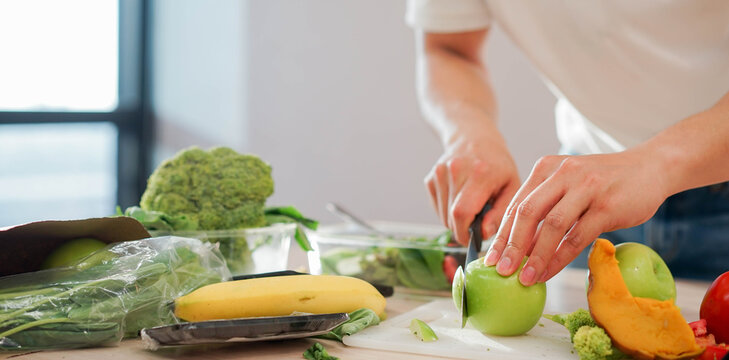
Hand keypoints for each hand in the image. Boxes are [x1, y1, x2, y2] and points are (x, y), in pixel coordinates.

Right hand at [425, 134, 519, 245]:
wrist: (474, 138)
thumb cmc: (498, 165)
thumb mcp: (512, 187)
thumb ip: (501, 213)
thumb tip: (483, 234)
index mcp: (479, 173)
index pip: (462, 213)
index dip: (465, 233)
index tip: (474, 240)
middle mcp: (455, 171)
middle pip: (451, 217)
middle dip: (463, 230)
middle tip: (478, 224)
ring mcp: (440, 173)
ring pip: (443, 215)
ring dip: (457, 221)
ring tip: (472, 207)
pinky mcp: (431, 178)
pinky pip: (438, 208)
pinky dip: (449, 211)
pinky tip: (461, 199)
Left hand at [484, 150, 667, 285]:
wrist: (650, 167)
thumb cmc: (603, 181)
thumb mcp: (568, 182)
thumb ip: (545, 205)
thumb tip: (519, 246)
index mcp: (546, 168)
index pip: (515, 205)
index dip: (501, 234)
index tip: (490, 258)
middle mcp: (562, 174)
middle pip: (527, 213)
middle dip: (511, 246)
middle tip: (502, 271)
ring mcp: (586, 188)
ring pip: (551, 226)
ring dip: (535, 256)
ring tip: (525, 278)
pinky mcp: (607, 205)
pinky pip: (577, 236)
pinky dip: (560, 258)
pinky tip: (550, 272)